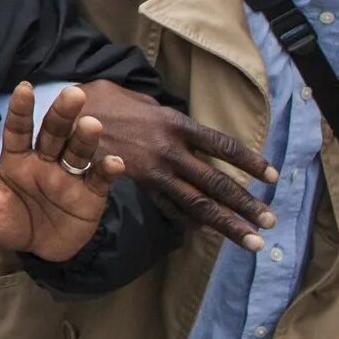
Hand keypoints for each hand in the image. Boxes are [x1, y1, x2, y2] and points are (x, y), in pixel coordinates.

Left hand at [0, 82, 124, 262]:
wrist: (40, 251)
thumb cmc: (10, 223)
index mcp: (17, 159)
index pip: (18, 130)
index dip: (21, 110)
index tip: (25, 88)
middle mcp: (45, 161)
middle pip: (54, 132)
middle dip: (62, 113)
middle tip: (73, 93)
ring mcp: (69, 176)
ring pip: (77, 151)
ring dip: (85, 138)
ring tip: (91, 124)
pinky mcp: (91, 195)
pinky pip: (100, 179)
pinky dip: (108, 170)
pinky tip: (113, 162)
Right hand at [79, 86, 276, 249]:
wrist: (64, 116)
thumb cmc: (101, 99)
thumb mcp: (139, 98)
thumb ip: (165, 114)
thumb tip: (181, 126)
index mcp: (176, 124)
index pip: (223, 146)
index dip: (250, 162)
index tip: (273, 177)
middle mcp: (170, 150)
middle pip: (216, 182)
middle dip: (246, 204)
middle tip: (271, 222)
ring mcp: (152, 171)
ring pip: (197, 203)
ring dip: (227, 224)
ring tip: (252, 241)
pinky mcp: (134, 186)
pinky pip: (167, 208)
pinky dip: (189, 222)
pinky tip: (206, 233)